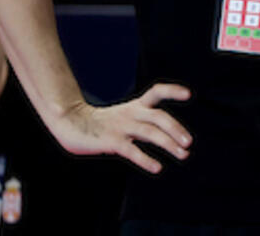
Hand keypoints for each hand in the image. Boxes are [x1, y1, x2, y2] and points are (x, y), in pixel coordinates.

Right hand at [52, 83, 192, 173]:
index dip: (172, 91)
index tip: (189, 94)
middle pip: (159, 116)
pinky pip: (132, 151)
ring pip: (150, 133)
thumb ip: (145, 124)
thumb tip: (171, 138)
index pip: (156, 92)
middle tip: (189, 143)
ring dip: (168, 143)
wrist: (69, 122)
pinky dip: (146, 159)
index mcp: (134, 106)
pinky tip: (158, 168)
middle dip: (176, 128)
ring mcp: (121, 127)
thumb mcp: (125, 117)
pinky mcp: (111, 141)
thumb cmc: (101, 124)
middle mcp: (131, 114)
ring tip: (184, 154)